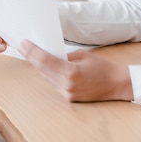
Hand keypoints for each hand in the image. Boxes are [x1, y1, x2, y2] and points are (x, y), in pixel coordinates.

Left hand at [18, 40, 133, 101]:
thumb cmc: (103, 67)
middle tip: (23, 46)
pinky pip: (54, 83)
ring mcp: (67, 93)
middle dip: (32, 57)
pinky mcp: (69, 98)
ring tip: (31, 53)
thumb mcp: (83, 55)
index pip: (45, 61)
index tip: (24, 44)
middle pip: (42, 70)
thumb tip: (49, 54)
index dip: (32, 52)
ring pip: (46, 77)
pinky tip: (43, 66)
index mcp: (71, 72)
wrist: (117, 84)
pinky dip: (48, 74)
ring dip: (38, 66)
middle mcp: (67, 85)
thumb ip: (64, 56)